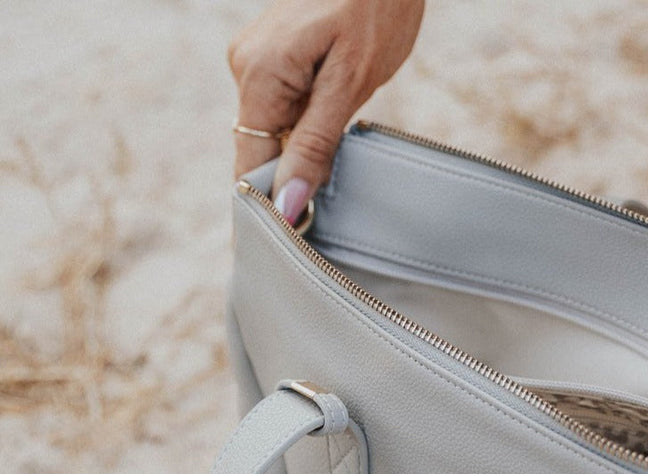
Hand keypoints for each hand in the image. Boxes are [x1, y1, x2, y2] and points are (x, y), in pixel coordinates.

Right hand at [228, 0, 423, 221]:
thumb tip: (290, 202)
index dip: (267, 207)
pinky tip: (332, 134)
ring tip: (335, 168)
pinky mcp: (274, 56)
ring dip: (302, 157)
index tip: (288, 249)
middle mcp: (245, 66)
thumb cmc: (375, 7)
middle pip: (260, 151)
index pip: (250, 164)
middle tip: (325, 223)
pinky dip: (305, 132)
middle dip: (289, 184)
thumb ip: (316, 144)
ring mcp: (256, 59)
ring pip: (273, 132)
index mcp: (259, 75)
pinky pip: (283, 111)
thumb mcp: (351, 82)